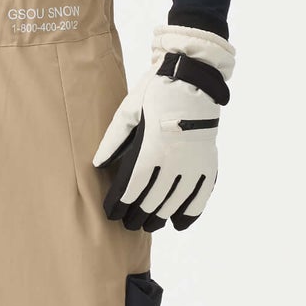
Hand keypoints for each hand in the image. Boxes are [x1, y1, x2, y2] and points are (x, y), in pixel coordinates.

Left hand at [92, 24, 234, 231]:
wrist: (193, 80)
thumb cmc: (155, 94)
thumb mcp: (127, 112)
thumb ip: (112, 141)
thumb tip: (98, 165)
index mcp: (150, 149)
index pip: (132, 189)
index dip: (120, 205)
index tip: (112, 214)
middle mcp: (173, 161)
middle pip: (152, 200)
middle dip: (138, 215)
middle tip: (129, 224)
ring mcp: (193, 164)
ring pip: (175, 202)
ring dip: (160, 217)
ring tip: (149, 225)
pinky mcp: (208, 163)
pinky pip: (201, 195)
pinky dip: (190, 212)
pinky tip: (179, 223)